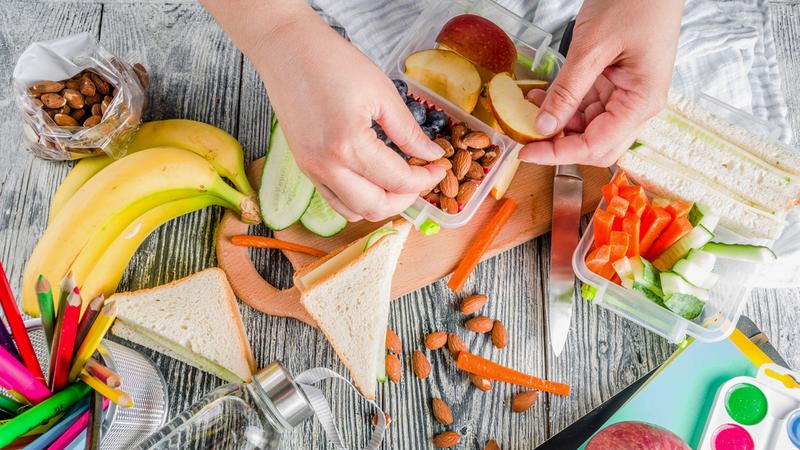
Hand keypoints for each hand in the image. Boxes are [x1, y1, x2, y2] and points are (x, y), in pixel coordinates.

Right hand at [200, 1, 444, 221]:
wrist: (287, 50)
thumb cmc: (332, 62)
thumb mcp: (382, 91)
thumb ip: (408, 130)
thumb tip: (432, 154)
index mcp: (349, 145)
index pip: (398, 180)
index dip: (426, 179)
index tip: (438, 167)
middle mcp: (327, 166)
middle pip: (376, 207)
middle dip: (407, 198)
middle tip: (422, 177)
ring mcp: (312, 170)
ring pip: (354, 211)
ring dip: (382, 203)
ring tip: (398, 180)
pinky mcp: (305, 167)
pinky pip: (335, 200)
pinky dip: (358, 199)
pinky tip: (373, 178)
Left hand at [520, 0, 683, 166]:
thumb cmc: (635, 2)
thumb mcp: (592, 47)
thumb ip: (567, 90)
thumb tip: (544, 126)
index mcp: (641, 102)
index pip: (596, 146)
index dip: (558, 154)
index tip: (526, 152)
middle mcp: (637, 106)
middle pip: (595, 146)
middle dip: (559, 145)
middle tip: (526, 137)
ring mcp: (627, 96)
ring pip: (588, 128)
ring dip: (558, 125)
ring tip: (529, 110)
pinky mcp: (616, 85)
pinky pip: (587, 107)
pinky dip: (564, 107)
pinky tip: (542, 98)